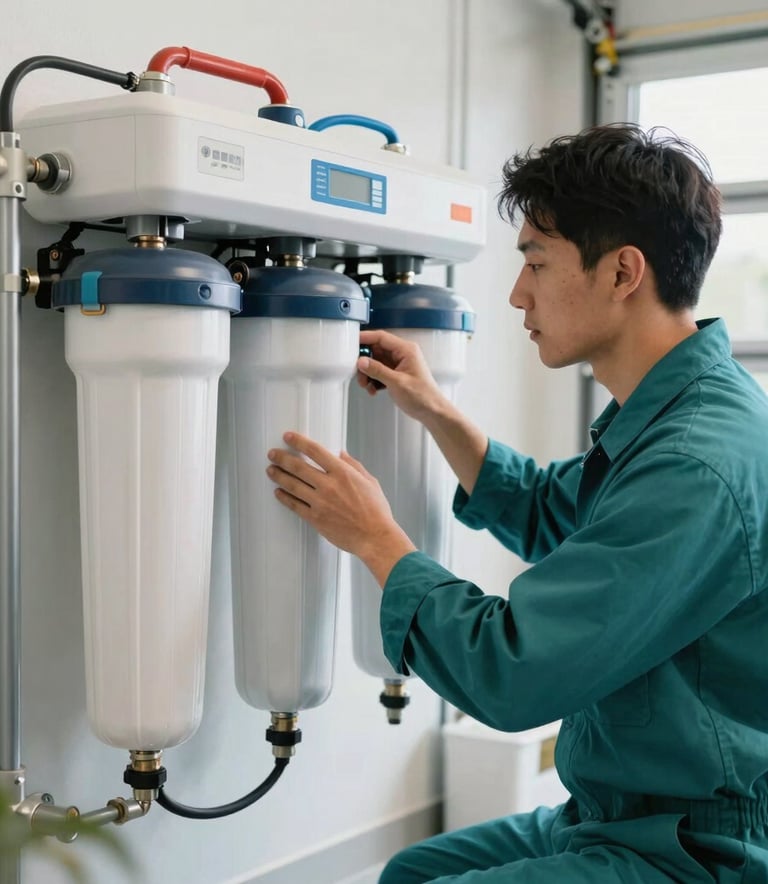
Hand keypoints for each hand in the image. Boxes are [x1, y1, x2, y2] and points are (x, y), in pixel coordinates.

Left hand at [267, 432, 415, 584]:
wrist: (374, 537)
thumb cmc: (376, 511)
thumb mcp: (370, 482)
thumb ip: (354, 466)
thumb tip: (341, 454)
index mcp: (343, 473)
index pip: (315, 451)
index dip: (299, 441)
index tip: (288, 436)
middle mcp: (328, 485)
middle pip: (298, 467)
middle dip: (282, 458)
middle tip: (272, 454)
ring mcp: (320, 502)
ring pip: (292, 485)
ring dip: (279, 475)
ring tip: (270, 470)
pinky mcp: (315, 518)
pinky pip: (294, 505)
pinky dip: (284, 497)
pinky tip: (278, 492)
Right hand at [357, 330, 447, 421]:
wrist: (432, 411)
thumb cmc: (423, 396)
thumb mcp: (397, 382)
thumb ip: (377, 370)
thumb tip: (362, 361)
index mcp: (406, 350)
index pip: (381, 337)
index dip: (365, 338)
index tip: (352, 343)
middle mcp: (402, 354)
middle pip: (376, 350)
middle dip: (365, 362)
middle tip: (358, 373)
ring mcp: (399, 365)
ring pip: (375, 362)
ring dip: (368, 373)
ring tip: (366, 385)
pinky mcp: (396, 374)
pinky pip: (379, 372)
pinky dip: (373, 380)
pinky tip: (373, 390)